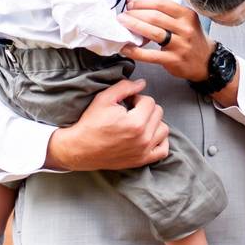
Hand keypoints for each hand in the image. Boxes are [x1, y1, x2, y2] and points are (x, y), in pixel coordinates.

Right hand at [45, 78, 168, 171]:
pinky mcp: (142, 160)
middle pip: (158, 113)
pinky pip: (163, 150)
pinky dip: (159, 141)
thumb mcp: (104, 99)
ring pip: (163, 129)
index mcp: (136, 123)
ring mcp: (144, 151)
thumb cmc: (91, 123)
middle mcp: (143, 138)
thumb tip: (142, 83)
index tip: (127, 103)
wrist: (80, 148)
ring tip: (139, 122)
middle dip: (146, 108)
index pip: (150, 101)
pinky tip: (148, 135)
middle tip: (131, 111)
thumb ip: (125, 87)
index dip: (137, 98)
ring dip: (154, 123)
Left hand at [117, 0, 213, 81]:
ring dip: (134, 27)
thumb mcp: (186, 21)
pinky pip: (150, 54)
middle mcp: (185, 28)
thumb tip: (139, 8)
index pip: (161, 3)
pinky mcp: (173, 60)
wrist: (207, 62)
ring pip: (153, 33)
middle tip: (123, 15)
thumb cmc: (192, 40)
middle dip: (135, 14)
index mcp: (187, 15)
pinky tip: (126, 48)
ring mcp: (180, 45)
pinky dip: (135, 51)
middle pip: (155, 16)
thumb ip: (167, 15)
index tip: (130, 3)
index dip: (142, 2)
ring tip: (122, 25)